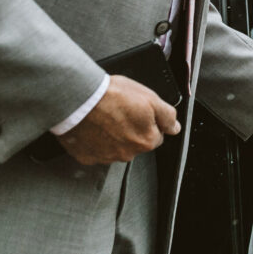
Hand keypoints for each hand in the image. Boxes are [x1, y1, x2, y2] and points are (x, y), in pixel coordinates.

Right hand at [58, 75, 180, 164]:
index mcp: (146, 140)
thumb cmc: (112, 96)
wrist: (77, 99)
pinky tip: (92, 127)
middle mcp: (128, 154)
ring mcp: (106, 157)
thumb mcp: (150, 98)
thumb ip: (167, 116)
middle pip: (136, 142)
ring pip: (117, 147)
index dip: (150, 121)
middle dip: (132, 130)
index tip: (139, 112)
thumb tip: (175, 127)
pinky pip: (96, 151)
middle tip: (120, 112)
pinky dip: (95, 142)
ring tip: (104, 118)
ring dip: (114, 136)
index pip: (157, 135)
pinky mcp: (87, 157)